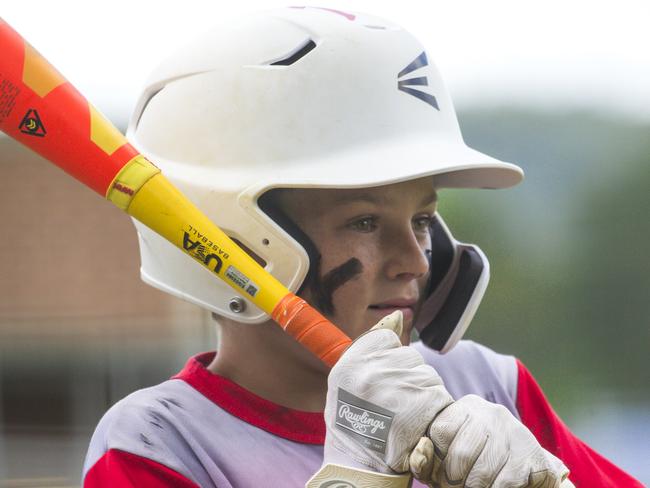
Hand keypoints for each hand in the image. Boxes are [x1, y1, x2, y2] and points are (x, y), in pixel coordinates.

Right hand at [322, 311, 453, 473]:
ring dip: (421, 393)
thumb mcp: (346, 380)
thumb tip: (397, 315)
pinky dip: (433, 409)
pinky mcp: (420, 406)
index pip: (385, 339)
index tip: (379, 384)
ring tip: (402, 416)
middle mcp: (371, 372)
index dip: (387, 361)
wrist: (360, 467)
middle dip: (406, 378)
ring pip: (426, 374)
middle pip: (408, 356)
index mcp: (349, 362)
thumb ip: (371, 346)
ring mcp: (396, 388)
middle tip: (390, 405)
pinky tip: (417, 424)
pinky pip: (437, 394)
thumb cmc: (352, 424)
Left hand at [409, 395, 570, 486]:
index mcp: (466, 407)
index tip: (444, 471)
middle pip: (460, 454)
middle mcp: (490, 412)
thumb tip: (422, 449)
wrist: (527, 470)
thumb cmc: (475, 465)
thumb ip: (424, 458)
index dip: (438, 459)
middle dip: (455, 481)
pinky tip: (497, 485)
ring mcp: (513, 430)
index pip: (439, 432)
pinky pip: (504, 482)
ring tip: (478, 486)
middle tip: (459, 485)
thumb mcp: (446, 459)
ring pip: (482, 472)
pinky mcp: (530, 452)